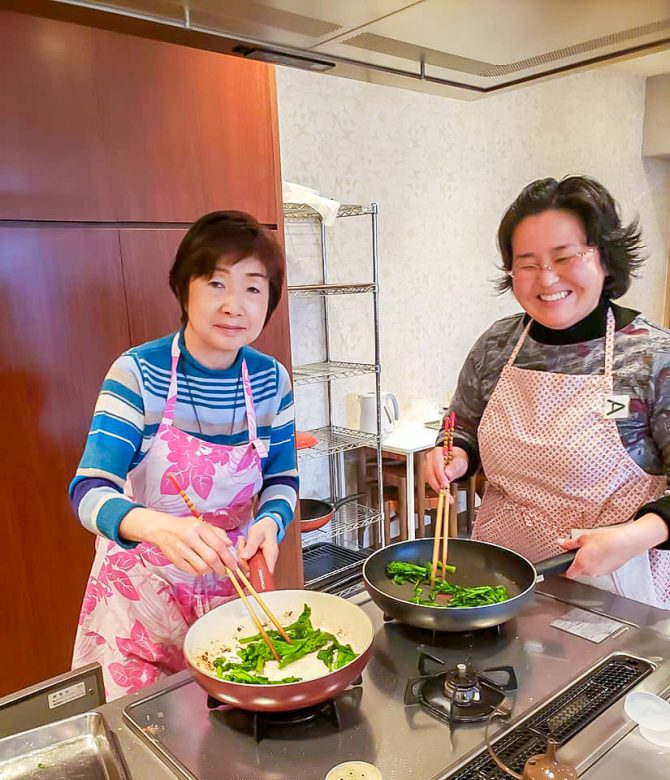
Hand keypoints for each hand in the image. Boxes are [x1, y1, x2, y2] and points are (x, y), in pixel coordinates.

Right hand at [120, 507, 236, 575]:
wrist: (160, 528)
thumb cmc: (184, 526)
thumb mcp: (201, 524)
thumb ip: (217, 533)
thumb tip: (230, 544)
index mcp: (199, 527)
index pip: (218, 545)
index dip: (229, 557)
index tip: (234, 565)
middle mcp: (190, 538)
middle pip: (211, 558)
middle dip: (222, 568)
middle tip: (226, 571)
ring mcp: (181, 549)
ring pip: (202, 567)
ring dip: (211, 571)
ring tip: (213, 568)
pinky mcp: (175, 559)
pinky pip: (192, 571)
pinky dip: (201, 572)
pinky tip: (202, 567)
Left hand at [237, 517, 279, 573]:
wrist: (266, 525)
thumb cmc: (264, 528)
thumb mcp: (257, 534)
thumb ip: (251, 546)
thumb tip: (244, 558)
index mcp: (271, 556)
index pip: (267, 573)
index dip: (257, 575)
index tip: (246, 570)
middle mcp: (266, 561)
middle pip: (253, 570)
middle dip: (244, 561)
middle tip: (243, 546)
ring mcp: (260, 561)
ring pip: (247, 565)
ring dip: (241, 554)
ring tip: (244, 541)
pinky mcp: (254, 559)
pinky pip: (245, 561)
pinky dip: (241, 553)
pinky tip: (243, 543)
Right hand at [425, 446, 468, 493]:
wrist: (455, 461)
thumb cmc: (457, 460)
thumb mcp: (460, 463)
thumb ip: (454, 467)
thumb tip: (447, 474)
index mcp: (437, 452)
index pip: (436, 465)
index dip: (440, 476)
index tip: (445, 484)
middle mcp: (429, 459)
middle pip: (430, 473)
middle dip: (438, 485)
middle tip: (446, 493)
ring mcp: (427, 466)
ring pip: (429, 480)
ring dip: (438, 489)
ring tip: (447, 497)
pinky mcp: (428, 474)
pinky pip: (431, 483)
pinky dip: (437, 490)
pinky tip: (444, 495)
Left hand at [559, 524, 648, 578]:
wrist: (626, 543)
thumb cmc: (607, 540)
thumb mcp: (584, 538)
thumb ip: (570, 543)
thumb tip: (561, 543)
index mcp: (581, 564)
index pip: (568, 574)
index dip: (565, 569)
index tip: (565, 563)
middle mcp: (590, 572)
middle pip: (579, 571)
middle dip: (578, 562)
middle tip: (582, 551)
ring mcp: (600, 573)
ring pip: (589, 570)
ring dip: (589, 563)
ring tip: (594, 551)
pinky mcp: (608, 572)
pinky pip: (598, 570)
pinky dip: (598, 564)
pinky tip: (602, 554)